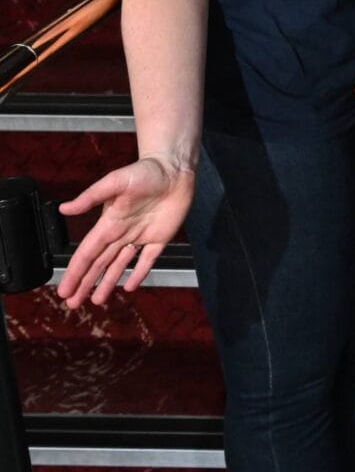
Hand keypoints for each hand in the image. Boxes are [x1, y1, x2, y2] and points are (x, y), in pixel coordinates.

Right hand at [56, 155, 191, 306]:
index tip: (64, 289)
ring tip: (97, 301)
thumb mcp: (115, 182)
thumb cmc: (144, 172)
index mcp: (108, 224)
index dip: (75, 272)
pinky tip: (130, 287)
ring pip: (119, 266)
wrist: (174, 168)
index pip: (87, 253)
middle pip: (99, 264)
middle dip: (85, 284)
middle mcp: (121, 234)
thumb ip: (91, 197)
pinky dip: (139, 273)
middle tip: (72, 303)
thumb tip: (64, 209)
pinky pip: (148, 260)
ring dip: (107, 283)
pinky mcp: (161, 237)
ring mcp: (141, 237)